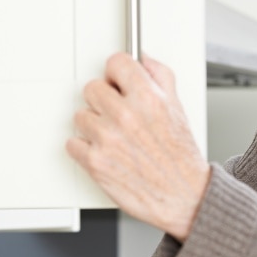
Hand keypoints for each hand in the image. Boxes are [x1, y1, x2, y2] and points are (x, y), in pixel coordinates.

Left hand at [66, 53, 210, 241]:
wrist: (183, 196)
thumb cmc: (181, 158)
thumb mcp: (179, 110)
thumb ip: (162, 78)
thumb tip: (145, 60)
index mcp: (149, 99)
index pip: (116, 62)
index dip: (118, 73)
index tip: (119, 81)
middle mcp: (126, 116)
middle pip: (92, 87)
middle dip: (104, 100)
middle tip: (118, 114)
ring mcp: (108, 139)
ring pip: (81, 116)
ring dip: (94, 125)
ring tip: (116, 138)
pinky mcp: (95, 162)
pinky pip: (73, 143)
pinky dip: (86, 148)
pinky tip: (107, 152)